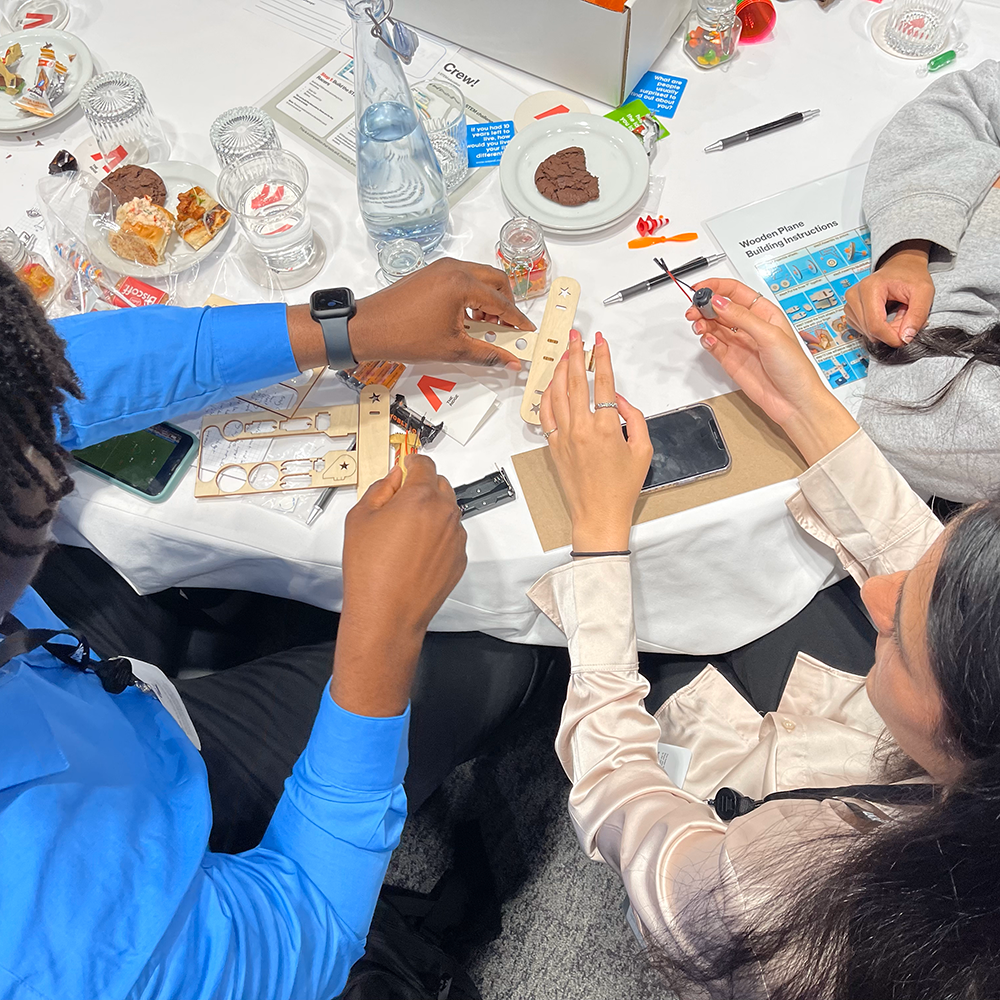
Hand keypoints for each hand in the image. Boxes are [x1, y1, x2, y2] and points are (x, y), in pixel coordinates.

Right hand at [331, 456, 466, 715]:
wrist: (387, 614)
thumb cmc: (369, 567)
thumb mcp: (360, 518)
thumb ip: (380, 488)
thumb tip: (395, 476)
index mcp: (421, 497)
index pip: (425, 463)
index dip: (411, 463)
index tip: (404, 468)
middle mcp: (445, 513)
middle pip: (440, 484)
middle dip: (422, 487)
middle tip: (399, 505)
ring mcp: (457, 537)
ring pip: (447, 511)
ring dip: (431, 512)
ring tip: (405, 535)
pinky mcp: (460, 559)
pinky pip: (451, 536)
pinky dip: (437, 537)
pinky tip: (415, 554)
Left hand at [350, 258, 534, 368]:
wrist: (369, 328)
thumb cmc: (405, 336)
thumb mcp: (453, 350)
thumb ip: (487, 353)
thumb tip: (510, 362)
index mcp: (462, 284)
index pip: (502, 301)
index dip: (517, 318)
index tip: (526, 330)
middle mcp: (454, 268)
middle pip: (496, 280)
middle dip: (506, 303)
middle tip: (507, 326)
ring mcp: (441, 267)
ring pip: (479, 276)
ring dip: (489, 297)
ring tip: (485, 324)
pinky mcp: (431, 272)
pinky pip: (462, 277)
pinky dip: (472, 293)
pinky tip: (467, 316)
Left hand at [540, 330, 651, 551]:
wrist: (598, 514)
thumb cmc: (621, 487)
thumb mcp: (643, 449)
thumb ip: (634, 418)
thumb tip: (617, 399)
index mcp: (606, 428)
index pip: (602, 382)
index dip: (601, 357)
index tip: (600, 341)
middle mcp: (581, 428)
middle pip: (575, 381)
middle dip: (576, 354)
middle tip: (576, 337)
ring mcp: (564, 437)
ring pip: (557, 394)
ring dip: (560, 370)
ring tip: (564, 353)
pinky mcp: (553, 446)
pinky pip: (545, 414)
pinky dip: (547, 396)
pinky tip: (551, 384)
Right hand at [686, 278, 857, 464]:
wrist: (793, 402)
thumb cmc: (794, 369)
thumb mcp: (770, 336)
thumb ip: (742, 318)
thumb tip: (719, 302)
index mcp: (765, 313)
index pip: (735, 292)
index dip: (716, 287)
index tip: (700, 289)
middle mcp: (751, 326)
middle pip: (721, 308)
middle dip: (705, 306)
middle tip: (694, 311)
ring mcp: (740, 343)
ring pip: (714, 325)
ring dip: (703, 323)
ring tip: (699, 326)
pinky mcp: (731, 360)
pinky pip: (713, 345)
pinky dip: (707, 341)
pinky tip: (708, 340)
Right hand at [843, 242, 933, 346]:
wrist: (901, 266)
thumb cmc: (911, 275)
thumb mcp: (924, 292)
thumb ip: (918, 315)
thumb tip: (905, 338)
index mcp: (870, 288)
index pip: (875, 325)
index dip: (891, 338)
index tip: (905, 340)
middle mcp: (854, 295)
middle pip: (870, 331)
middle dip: (890, 333)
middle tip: (905, 322)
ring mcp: (849, 304)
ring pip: (866, 333)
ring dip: (884, 331)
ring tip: (896, 315)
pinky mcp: (850, 311)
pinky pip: (863, 330)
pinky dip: (877, 329)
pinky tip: (886, 317)